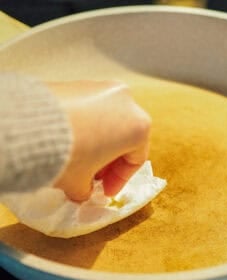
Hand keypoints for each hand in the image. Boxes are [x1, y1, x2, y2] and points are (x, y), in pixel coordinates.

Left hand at [47, 81, 150, 201]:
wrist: (30, 125)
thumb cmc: (68, 155)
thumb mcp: (81, 183)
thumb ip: (88, 189)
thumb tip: (83, 189)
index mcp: (139, 127)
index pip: (136, 159)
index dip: (120, 180)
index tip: (105, 192)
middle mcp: (127, 102)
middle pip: (124, 138)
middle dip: (109, 160)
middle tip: (93, 177)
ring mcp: (104, 88)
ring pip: (108, 122)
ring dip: (98, 142)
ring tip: (79, 158)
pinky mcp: (82, 83)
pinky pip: (91, 109)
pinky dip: (85, 126)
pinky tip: (69, 140)